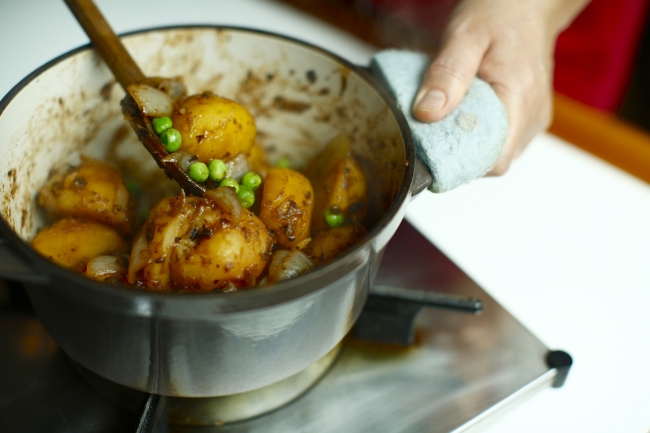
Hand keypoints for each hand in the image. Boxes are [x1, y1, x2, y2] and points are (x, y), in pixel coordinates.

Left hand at [412, 0, 589, 173]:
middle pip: (492, 161)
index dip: (461, 162)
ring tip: (451, 116)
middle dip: (460, 152)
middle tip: (434, 128)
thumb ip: (446, 75)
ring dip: (470, 143)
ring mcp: (534, 118)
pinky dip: (480, 132)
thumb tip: (425, 113)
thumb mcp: (463, 35)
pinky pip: (502, 139)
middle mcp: (533, 115)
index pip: (493, 161)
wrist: (527, 1)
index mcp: (520, 98)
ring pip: (496, 152)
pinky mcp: (530, 116)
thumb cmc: (499, 12)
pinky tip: (467, 112)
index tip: (432, 149)